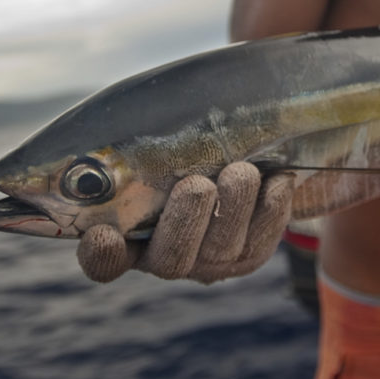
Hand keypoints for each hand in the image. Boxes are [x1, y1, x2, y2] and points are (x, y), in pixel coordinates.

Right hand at [75, 162, 294, 283]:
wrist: (229, 163)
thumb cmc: (176, 153)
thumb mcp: (150, 147)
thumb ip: (136, 145)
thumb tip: (130, 116)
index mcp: (127, 236)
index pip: (105, 260)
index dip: (101, 255)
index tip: (103, 235)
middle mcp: (165, 257)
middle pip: (171, 258)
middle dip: (185, 221)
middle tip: (196, 185)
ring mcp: (209, 262)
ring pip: (221, 249)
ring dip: (233, 208)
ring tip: (241, 172)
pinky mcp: (248, 256)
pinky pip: (262, 241)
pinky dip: (272, 210)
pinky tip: (278, 180)